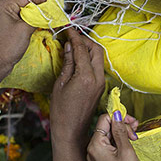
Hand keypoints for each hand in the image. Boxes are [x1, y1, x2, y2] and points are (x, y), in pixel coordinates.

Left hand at [0, 0, 49, 68]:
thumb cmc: (6, 47)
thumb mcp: (25, 29)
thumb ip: (37, 17)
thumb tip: (48, 12)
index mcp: (4, 5)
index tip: (54, 1)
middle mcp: (2, 9)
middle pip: (25, 3)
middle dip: (40, 7)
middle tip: (54, 9)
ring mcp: (3, 17)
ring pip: (24, 11)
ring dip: (36, 14)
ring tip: (50, 16)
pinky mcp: (6, 25)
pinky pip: (21, 19)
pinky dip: (30, 20)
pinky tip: (40, 22)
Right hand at [50, 29, 105, 146]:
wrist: (71, 131)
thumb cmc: (61, 111)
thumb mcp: (60, 84)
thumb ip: (67, 63)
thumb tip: (68, 46)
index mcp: (86, 76)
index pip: (82, 49)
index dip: (75, 37)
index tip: (68, 30)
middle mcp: (97, 78)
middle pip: (97, 50)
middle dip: (85, 40)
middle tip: (72, 37)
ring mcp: (101, 83)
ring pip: (99, 57)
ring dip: (89, 49)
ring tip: (74, 46)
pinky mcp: (100, 87)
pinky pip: (97, 66)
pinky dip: (90, 58)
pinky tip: (78, 58)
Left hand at [87, 113, 143, 160]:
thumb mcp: (126, 149)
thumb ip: (120, 130)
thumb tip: (116, 113)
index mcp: (95, 145)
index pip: (104, 120)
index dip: (119, 118)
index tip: (133, 123)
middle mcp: (91, 149)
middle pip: (106, 127)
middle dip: (122, 126)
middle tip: (136, 130)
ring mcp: (95, 156)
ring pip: (108, 135)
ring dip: (122, 133)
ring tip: (135, 137)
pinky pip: (109, 145)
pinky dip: (119, 142)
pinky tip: (130, 143)